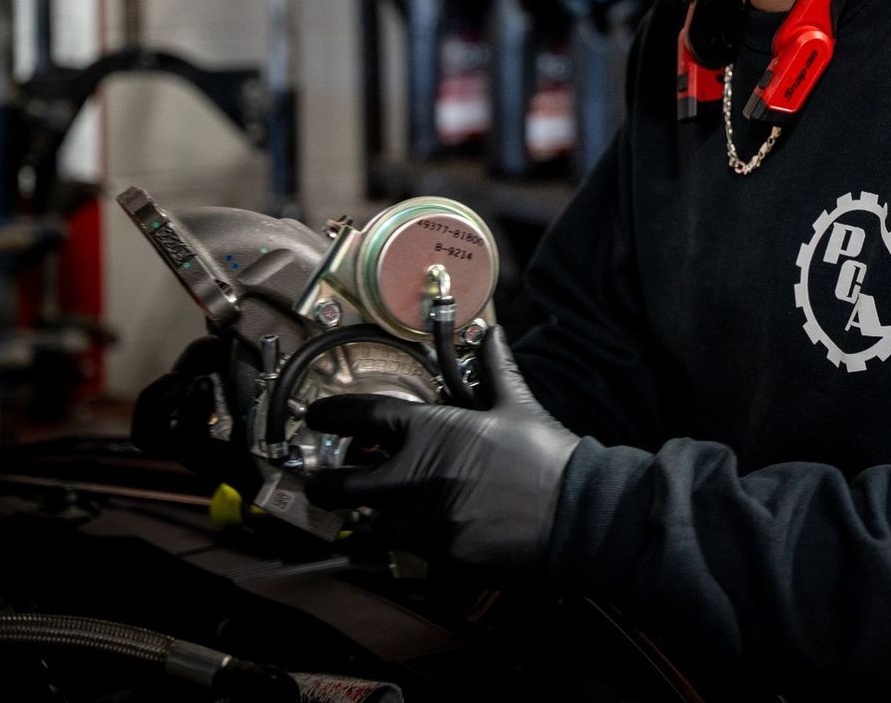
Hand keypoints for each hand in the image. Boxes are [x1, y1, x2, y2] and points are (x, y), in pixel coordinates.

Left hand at [304, 328, 580, 575]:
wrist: (575, 512)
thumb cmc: (544, 455)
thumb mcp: (517, 405)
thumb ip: (495, 369)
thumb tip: (492, 333)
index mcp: (431, 433)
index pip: (362, 416)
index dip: (331, 414)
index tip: (315, 416)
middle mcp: (416, 478)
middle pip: (340, 486)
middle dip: (322, 484)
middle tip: (321, 482)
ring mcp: (423, 523)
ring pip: (368, 527)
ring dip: (365, 520)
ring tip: (369, 516)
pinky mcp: (439, 558)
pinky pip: (408, 556)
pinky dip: (410, 547)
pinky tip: (422, 538)